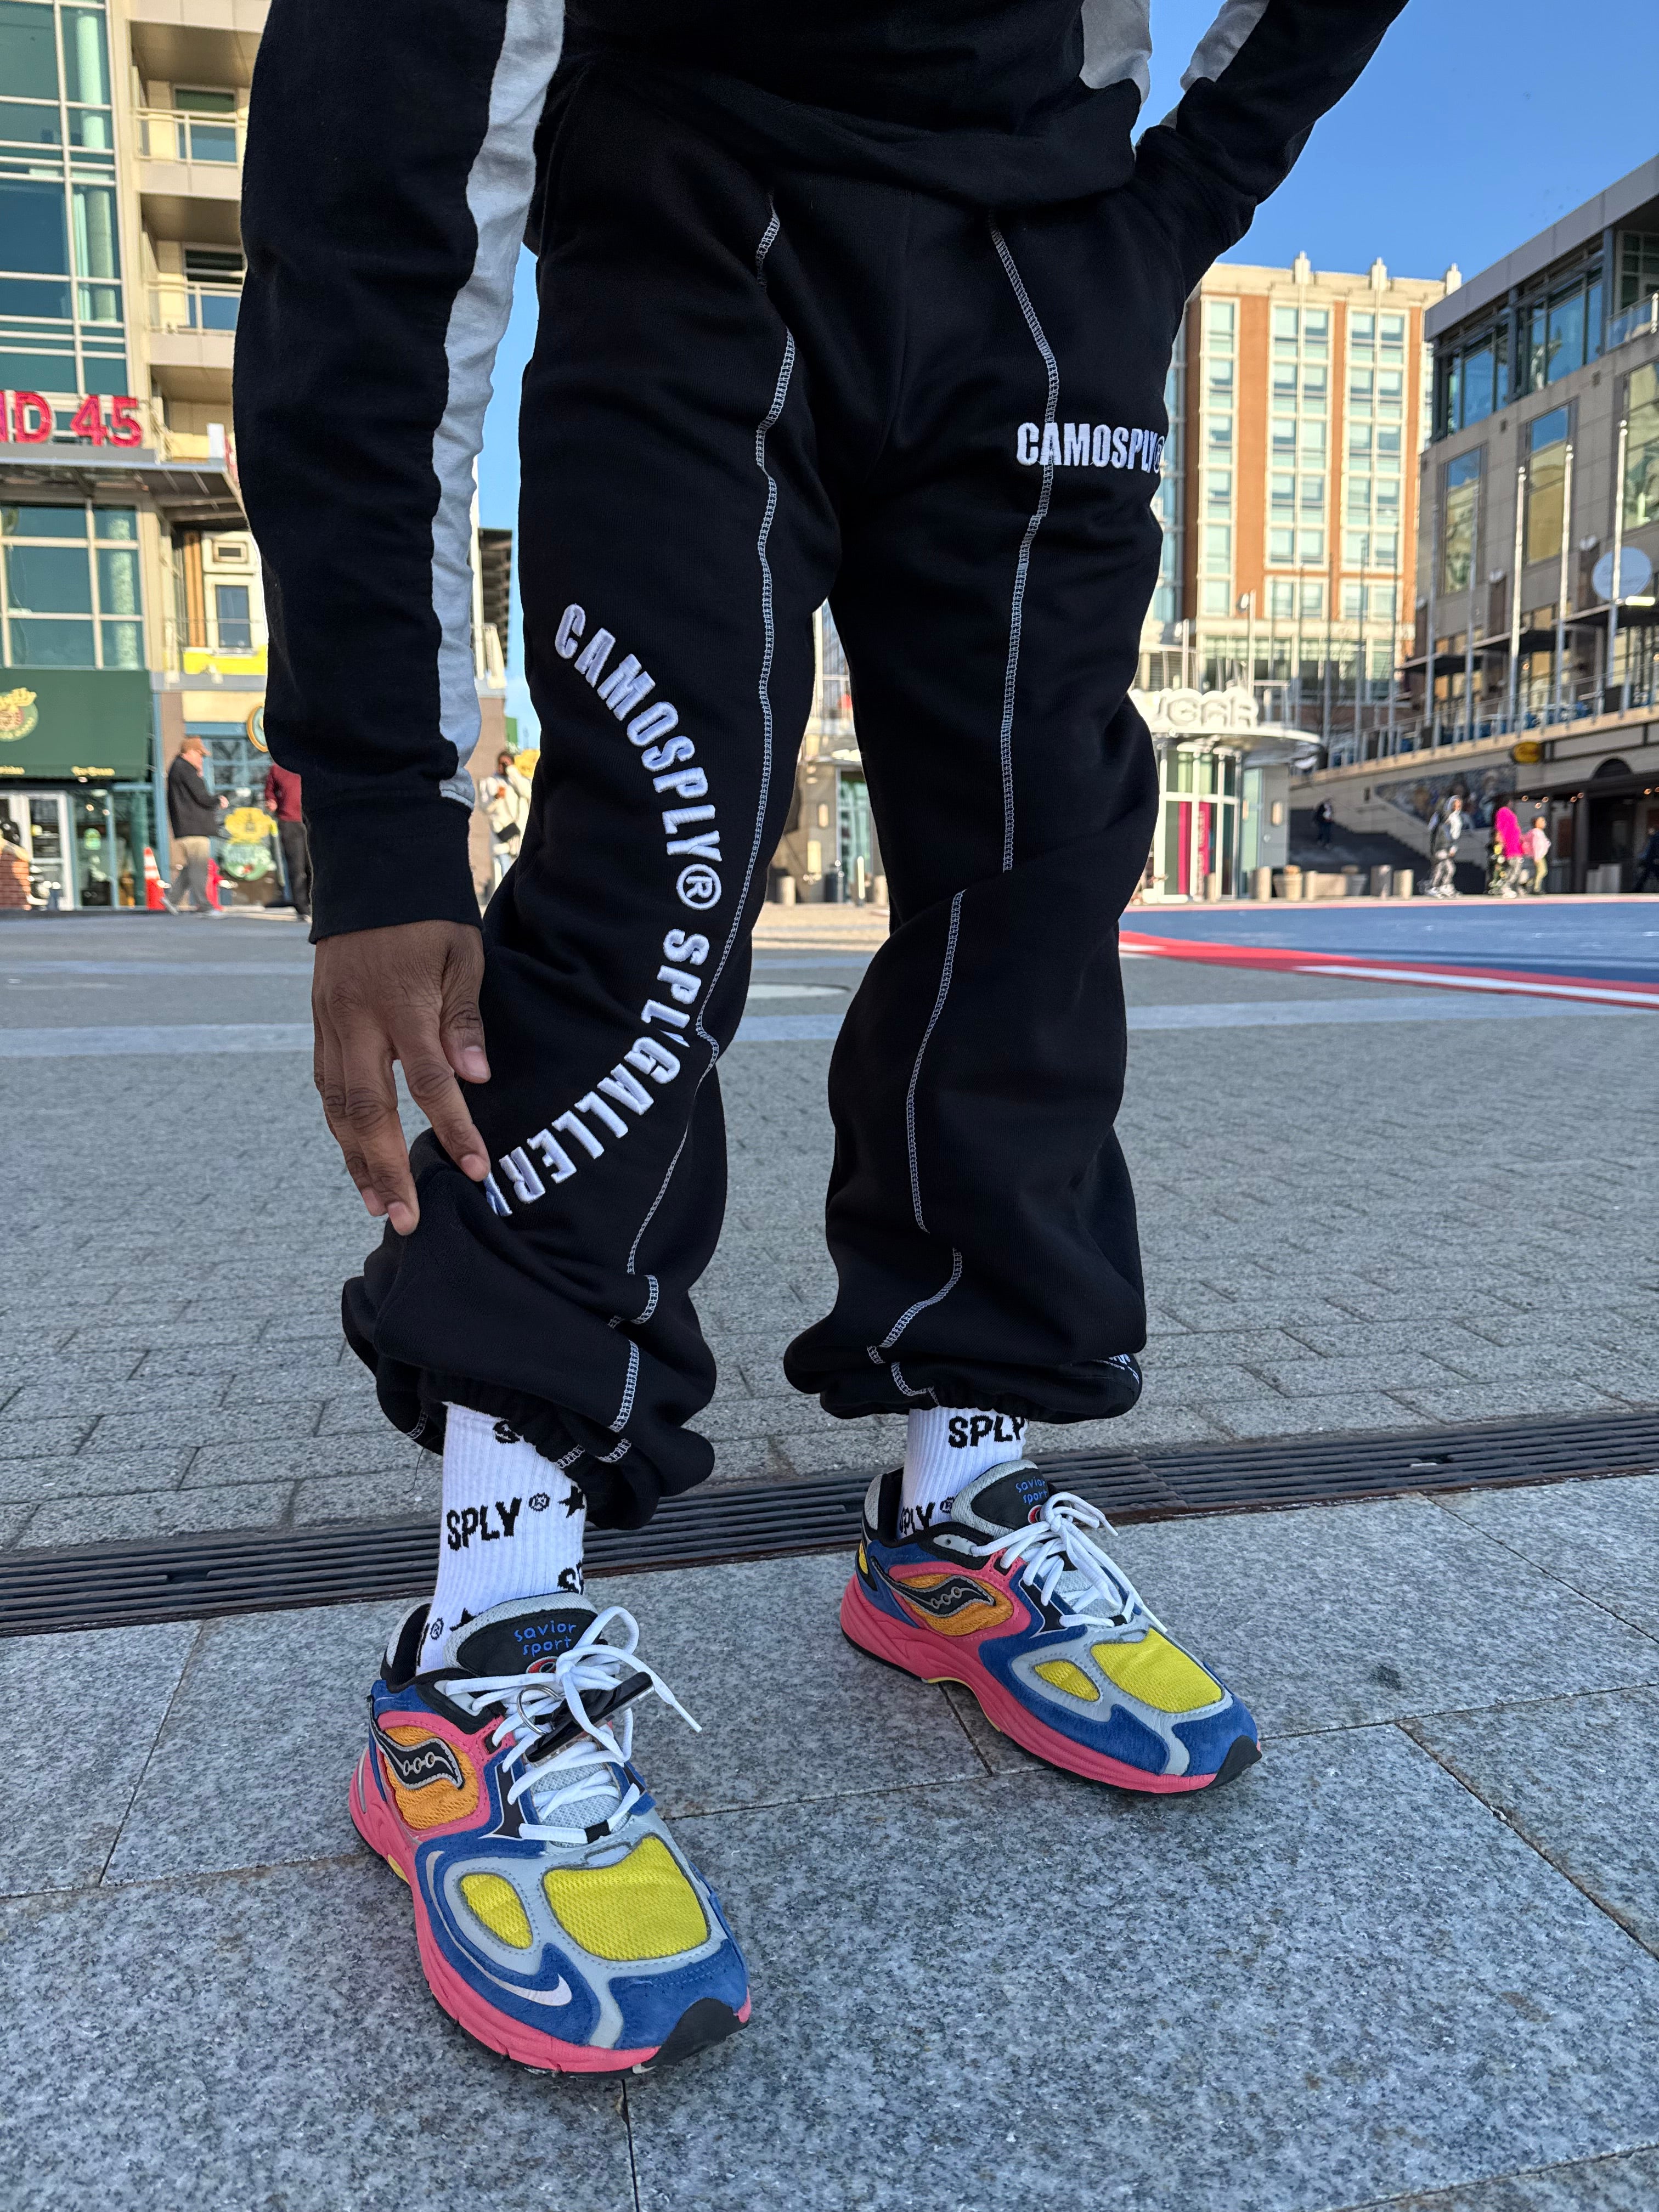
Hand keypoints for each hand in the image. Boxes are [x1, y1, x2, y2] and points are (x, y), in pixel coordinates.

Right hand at [311, 920, 490, 1233]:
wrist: (373, 872)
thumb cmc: (430, 916)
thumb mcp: (463, 957)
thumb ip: (465, 1020)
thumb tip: (475, 1080)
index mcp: (400, 1001)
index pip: (429, 1080)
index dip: (453, 1128)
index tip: (476, 1168)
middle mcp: (356, 1019)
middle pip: (367, 1109)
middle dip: (387, 1168)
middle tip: (406, 1218)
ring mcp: (330, 1023)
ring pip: (337, 1106)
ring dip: (357, 1160)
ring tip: (378, 1205)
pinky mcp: (320, 1024)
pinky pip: (327, 1085)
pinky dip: (340, 1127)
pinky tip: (357, 1158)